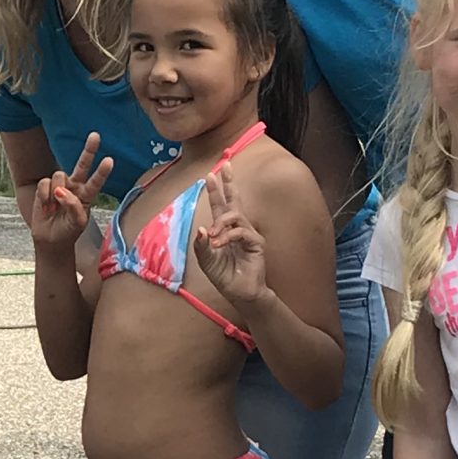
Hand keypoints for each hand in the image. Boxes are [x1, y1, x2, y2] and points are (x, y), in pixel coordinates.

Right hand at [23, 133, 113, 252]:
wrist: (50, 239)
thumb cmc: (68, 231)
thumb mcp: (76, 223)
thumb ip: (73, 206)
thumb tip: (60, 191)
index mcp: (87, 194)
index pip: (96, 181)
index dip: (102, 171)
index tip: (109, 160)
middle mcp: (75, 186)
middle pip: (82, 164)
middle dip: (89, 150)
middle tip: (95, 135)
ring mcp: (60, 185)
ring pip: (59, 176)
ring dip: (55, 193)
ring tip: (54, 208)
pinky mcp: (45, 187)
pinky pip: (45, 183)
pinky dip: (44, 196)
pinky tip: (46, 207)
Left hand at [189, 163, 267, 307]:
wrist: (240, 293)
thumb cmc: (224, 277)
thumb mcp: (206, 261)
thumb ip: (201, 245)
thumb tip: (201, 228)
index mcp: (224, 230)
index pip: (220, 206)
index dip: (216, 191)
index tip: (210, 175)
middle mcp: (236, 228)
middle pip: (234, 200)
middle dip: (229, 183)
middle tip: (225, 166)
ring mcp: (247, 234)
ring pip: (235, 216)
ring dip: (221, 223)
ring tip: (213, 234)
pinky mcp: (256, 243)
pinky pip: (241, 232)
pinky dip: (228, 236)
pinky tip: (219, 244)